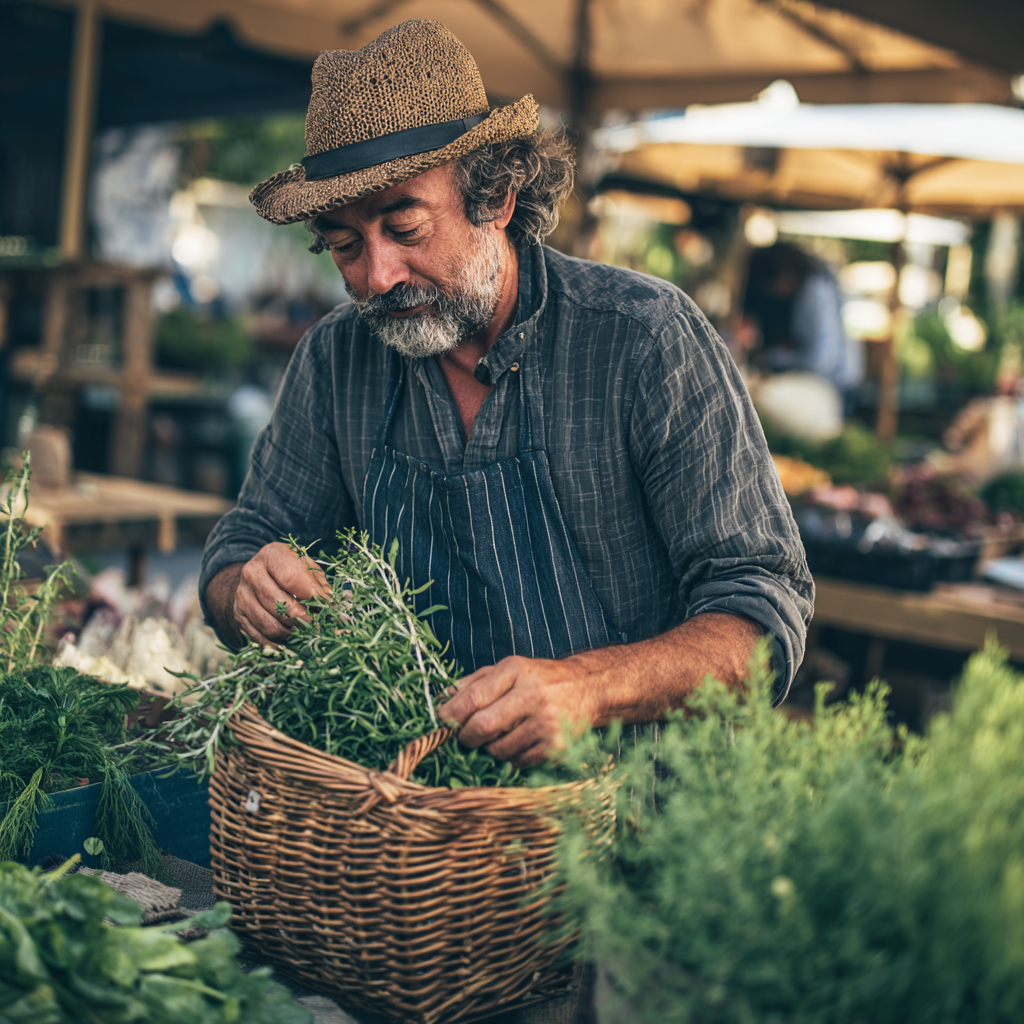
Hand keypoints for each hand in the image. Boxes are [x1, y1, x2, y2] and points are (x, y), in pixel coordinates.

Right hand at [208, 542, 329, 647]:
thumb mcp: (307, 568)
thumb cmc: (291, 571)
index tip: (325, 606)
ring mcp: (242, 595)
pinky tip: (291, 636)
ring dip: (291, 633)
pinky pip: (260, 637)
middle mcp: (252, 573)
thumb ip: (319, 585)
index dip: (311, 595)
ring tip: (305, 630)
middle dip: (302, 618)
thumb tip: (331, 607)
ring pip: (269, 625)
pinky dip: (279, 642)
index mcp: (271, 555)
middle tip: (317, 624)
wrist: (258, 576)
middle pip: (279, 604)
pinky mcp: (238, 615)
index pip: (291, 577)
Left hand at [435, 655, 596, 767]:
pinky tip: (516, 744)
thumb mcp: (509, 669)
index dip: (450, 714)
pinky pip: (517, 762)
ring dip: (488, 749)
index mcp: (516, 671)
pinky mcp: (556, 746)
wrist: (587, 688)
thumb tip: (442, 700)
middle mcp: (532, 695)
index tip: (442, 721)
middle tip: (464, 738)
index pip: (473, 698)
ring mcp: (546, 723)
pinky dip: (509, 758)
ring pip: (497, 749)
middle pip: (482, 727)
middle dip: (465, 737)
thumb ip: (475, 682)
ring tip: (496, 737)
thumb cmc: (541, 678)